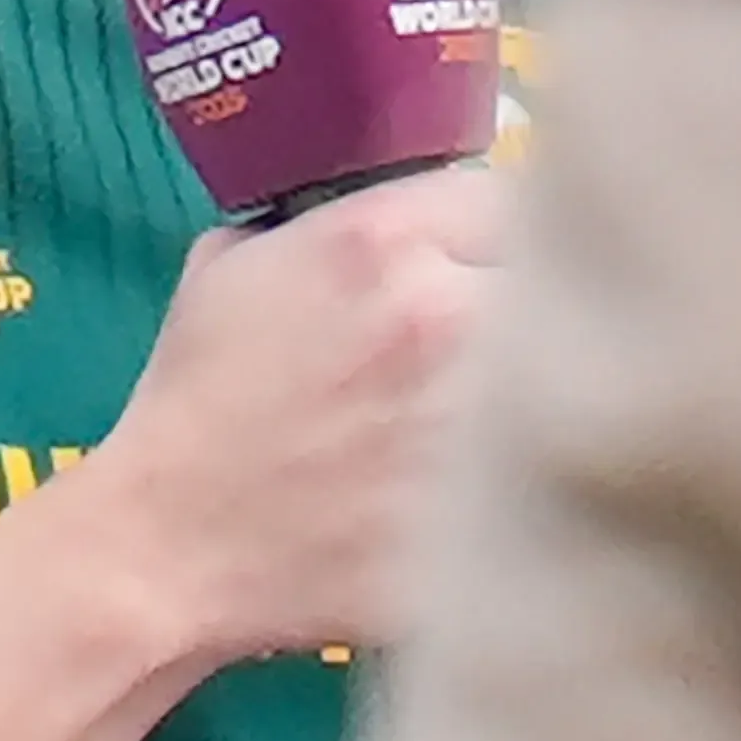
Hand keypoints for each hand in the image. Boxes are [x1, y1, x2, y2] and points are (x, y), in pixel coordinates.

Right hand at [72, 166, 510, 670]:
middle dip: (527, 302)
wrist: (171, 545)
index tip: (478, 264)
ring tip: (500, 416)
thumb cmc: (196, 401)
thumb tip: (402, 211)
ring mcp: (481, 420)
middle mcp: (446, 315)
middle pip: (552, 279)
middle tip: (492, 339)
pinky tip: (491, 488)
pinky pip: (558, 469)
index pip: (504, 194)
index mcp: (380, 243)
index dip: (489, 235)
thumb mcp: (232, 265)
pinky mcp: (501, 512)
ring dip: (544, 387)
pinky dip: (537, 473)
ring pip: (570, 374)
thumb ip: (324, 218)